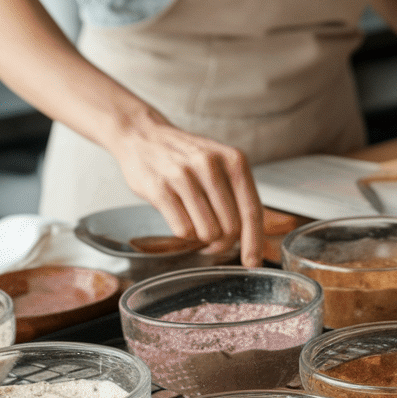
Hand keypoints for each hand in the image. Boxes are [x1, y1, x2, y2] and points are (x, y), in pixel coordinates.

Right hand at [110, 115, 264, 266]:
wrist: (142, 135)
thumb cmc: (184, 156)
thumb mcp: (220, 163)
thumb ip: (237, 194)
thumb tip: (251, 238)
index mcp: (233, 160)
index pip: (252, 211)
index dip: (254, 242)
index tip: (252, 262)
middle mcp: (210, 165)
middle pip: (230, 228)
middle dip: (223, 242)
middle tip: (213, 239)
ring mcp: (183, 175)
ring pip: (207, 232)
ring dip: (202, 238)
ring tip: (194, 223)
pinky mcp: (159, 188)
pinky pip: (183, 230)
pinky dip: (183, 233)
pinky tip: (179, 218)